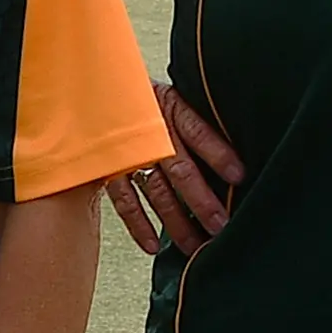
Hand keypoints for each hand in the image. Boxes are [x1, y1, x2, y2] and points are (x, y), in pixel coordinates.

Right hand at [105, 84, 244, 256]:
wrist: (92, 86)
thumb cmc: (139, 93)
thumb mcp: (170, 92)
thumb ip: (193, 115)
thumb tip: (232, 145)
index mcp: (168, 106)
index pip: (197, 132)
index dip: (218, 154)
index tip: (239, 176)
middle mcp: (148, 131)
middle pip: (179, 169)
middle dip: (202, 201)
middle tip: (221, 225)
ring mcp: (126, 151)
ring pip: (155, 191)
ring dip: (176, 222)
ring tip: (195, 246)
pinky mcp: (107, 167)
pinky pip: (124, 201)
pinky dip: (138, 225)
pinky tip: (153, 245)